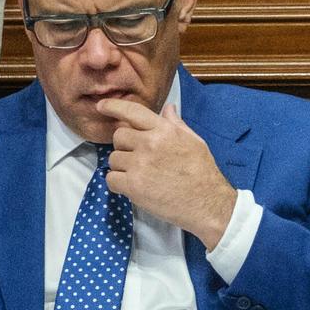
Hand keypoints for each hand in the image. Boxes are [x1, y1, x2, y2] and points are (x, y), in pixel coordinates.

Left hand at [100, 98, 237, 248]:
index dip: (113, 106)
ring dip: (122, 167)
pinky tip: (132, 187)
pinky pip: (111, 179)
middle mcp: (149, 143)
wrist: (207, 203)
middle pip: (118, 137)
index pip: (132, 111)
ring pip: (113, 159)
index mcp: (164, 130)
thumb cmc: (203, 171)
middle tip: (137, 157)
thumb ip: (176, 124)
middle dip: (124, 146)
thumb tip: (168, 108)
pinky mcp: (133, 186)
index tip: (102, 106)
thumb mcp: (194, 141)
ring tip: (140, 175)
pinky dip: (118, 184)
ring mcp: (140, 165)